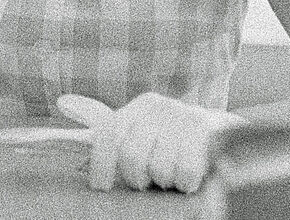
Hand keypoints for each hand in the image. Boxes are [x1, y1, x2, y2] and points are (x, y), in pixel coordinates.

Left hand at [57, 92, 245, 193]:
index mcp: (140, 106)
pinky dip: (185, 184)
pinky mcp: (206, 133)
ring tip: (172, 174)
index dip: (101, 165)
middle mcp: (160, 107)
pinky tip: (190, 177)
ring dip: (165, 181)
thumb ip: (102, 122)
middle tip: (149, 181)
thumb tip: (63, 101)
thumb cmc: (173, 141)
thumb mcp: (140, 130)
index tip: (100, 187)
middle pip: (132, 156)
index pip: (109, 135)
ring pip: (159, 169)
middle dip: (138, 178)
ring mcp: (184, 117)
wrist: (226, 138)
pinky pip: (185, 173)